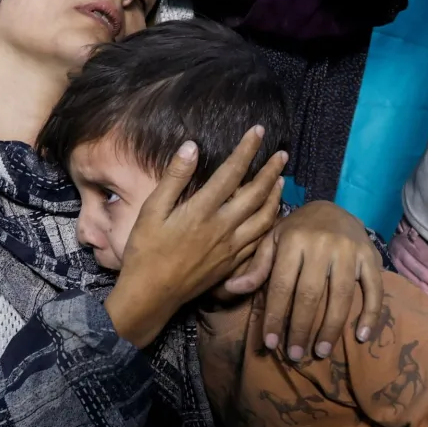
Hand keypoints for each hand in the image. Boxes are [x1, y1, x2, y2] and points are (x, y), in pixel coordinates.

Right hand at [105, 126, 286, 347]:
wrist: (151, 295)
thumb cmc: (145, 251)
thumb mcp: (150, 211)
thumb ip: (174, 178)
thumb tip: (192, 146)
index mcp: (201, 211)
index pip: (231, 173)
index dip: (247, 150)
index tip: (259, 131)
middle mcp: (222, 228)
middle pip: (256, 194)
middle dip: (271, 171)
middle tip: (282, 154)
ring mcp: (231, 248)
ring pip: (264, 218)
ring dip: (275, 196)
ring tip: (281, 180)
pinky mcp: (232, 264)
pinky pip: (260, 240)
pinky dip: (271, 223)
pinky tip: (272, 216)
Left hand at [224, 201, 383, 360]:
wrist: (332, 207)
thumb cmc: (296, 230)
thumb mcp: (273, 241)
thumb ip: (257, 267)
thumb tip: (231, 289)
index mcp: (294, 241)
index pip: (282, 286)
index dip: (276, 317)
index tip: (270, 344)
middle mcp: (323, 245)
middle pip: (311, 295)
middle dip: (301, 329)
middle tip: (294, 355)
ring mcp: (350, 251)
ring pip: (342, 296)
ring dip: (331, 329)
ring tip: (320, 352)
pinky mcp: (370, 256)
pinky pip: (375, 289)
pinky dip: (371, 314)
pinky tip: (361, 337)